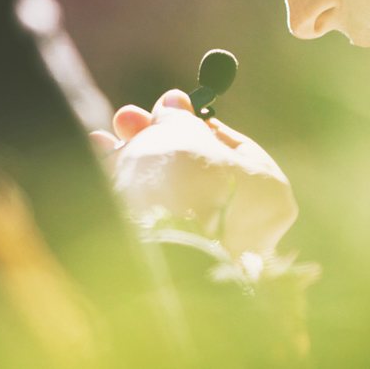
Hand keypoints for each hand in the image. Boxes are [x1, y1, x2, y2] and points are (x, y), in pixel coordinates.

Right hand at [90, 90, 297, 257]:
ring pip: (168, 193)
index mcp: (270, 192)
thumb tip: (173, 103)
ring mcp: (211, 250)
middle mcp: (247, 225)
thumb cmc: (184, 177)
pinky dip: (126, 190)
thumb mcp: (180, 131)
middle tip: (126, 120)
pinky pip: (151, 217)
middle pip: (195, 169)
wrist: (158, 246)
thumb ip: (178, 117)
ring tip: (103, 138)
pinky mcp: (175, 266)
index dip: (193, 122)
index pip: (232, 148)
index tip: (165, 107)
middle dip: (155, 140)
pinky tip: (99, 161)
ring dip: (133, 161)